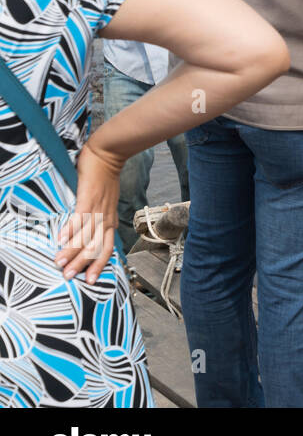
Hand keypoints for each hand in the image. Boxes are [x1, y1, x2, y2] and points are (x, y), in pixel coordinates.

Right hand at [55, 140, 124, 282]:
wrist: (109, 155)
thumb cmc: (105, 178)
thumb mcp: (106, 203)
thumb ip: (98, 217)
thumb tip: (85, 231)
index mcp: (110, 221)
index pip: (107, 248)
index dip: (98, 265)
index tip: (90, 281)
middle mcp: (106, 218)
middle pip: (97, 247)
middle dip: (83, 264)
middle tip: (70, 278)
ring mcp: (97, 209)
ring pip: (86, 235)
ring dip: (72, 251)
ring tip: (60, 263)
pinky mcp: (88, 198)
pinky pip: (79, 217)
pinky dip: (70, 229)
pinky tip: (60, 239)